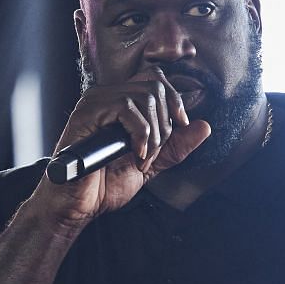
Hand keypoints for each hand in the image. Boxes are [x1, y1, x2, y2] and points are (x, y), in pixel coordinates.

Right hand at [31, 67, 211, 225]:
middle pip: (156, 86)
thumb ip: (175, 146)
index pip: (157, 79)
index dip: (175, 100)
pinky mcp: (87, 112)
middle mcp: (107, 95)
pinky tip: (135, 154)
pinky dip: (141, 135)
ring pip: (145, 97)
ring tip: (143, 158)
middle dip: (165, 125)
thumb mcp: (152, 163)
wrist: (80, 204)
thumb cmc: (106, 183)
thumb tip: (204, 126)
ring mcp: (96, 101)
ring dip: (154, 134)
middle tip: (154, 153)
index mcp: (121, 102)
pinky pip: (127, 109)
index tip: (181, 126)